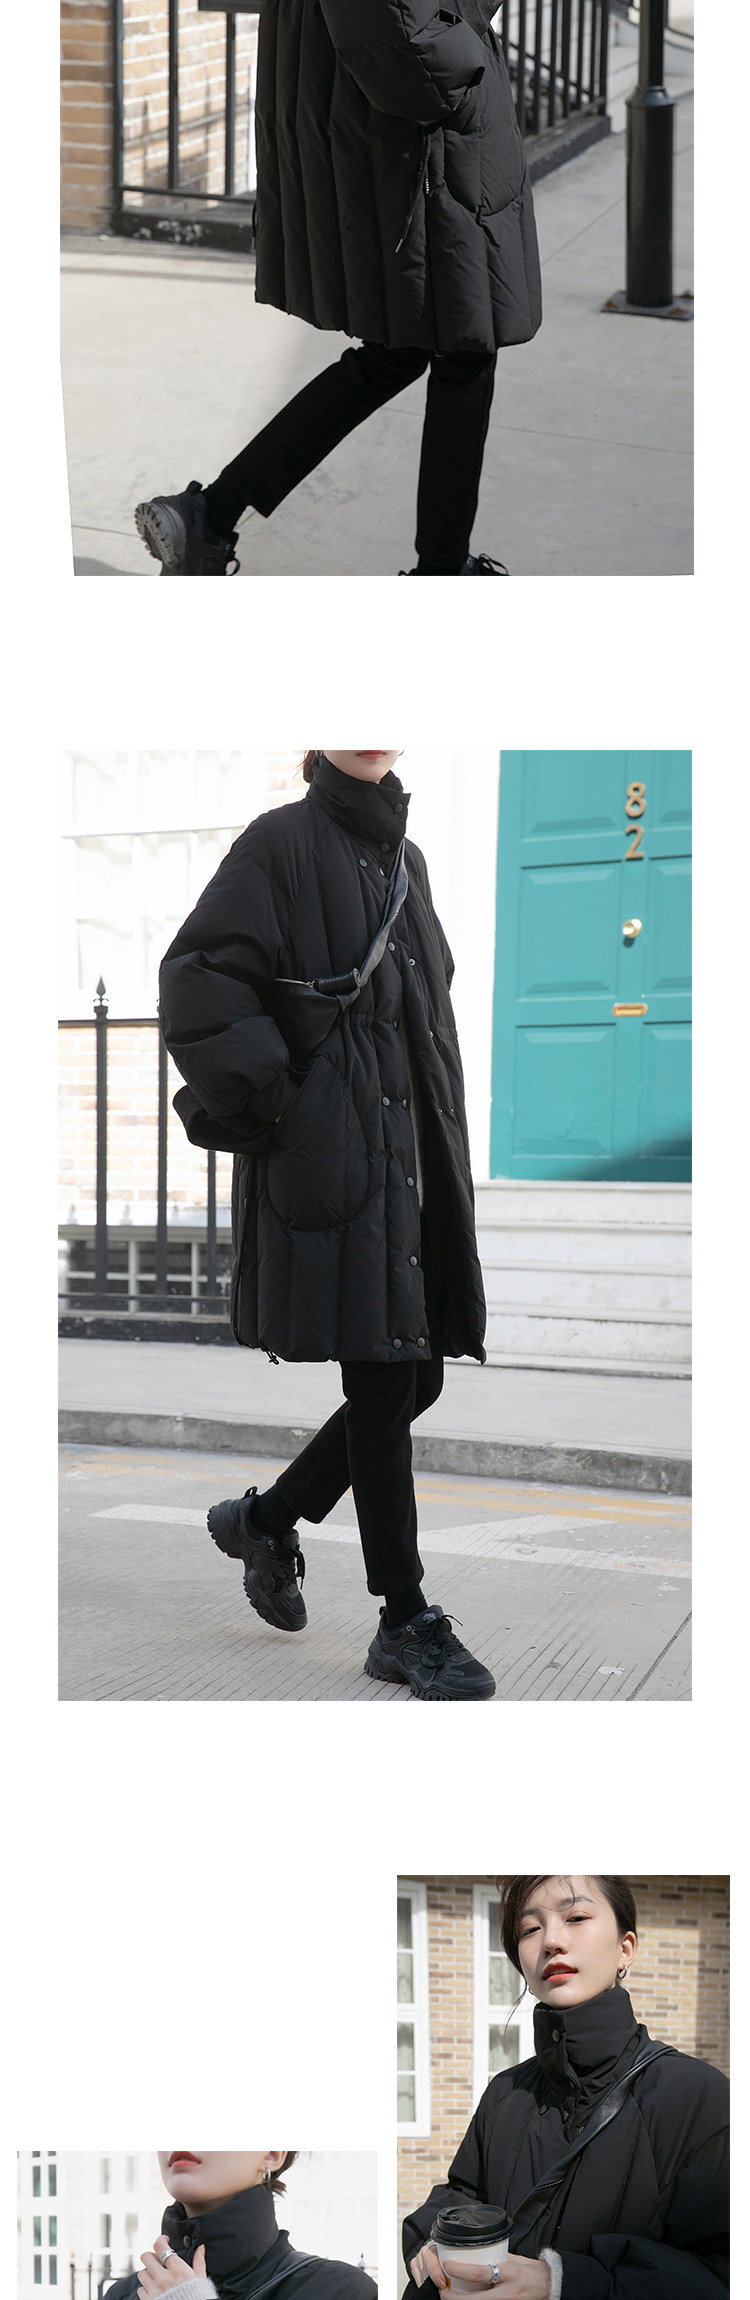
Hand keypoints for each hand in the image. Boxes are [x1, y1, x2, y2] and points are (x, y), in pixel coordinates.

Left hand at [137, 2241, 207, 2294]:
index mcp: (178, 2270)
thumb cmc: (197, 2298)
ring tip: (157, 2278)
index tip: (164, 2240)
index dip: (161, 2239)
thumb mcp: (200, 2280)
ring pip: (141, 2273)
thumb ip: (199, 2263)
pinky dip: (146, 2289)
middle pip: (146, 2257)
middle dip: (152, 2257)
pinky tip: (155, 2291)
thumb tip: (200, 2248)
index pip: (160, 2246)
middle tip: (158, 2261)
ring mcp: (155, 2291)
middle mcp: (164, 2278)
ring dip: (148, 2274)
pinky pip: (140, 2290)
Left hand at [411, 2254, 549, 2298]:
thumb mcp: (514, 2260)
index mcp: (509, 2273)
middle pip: (475, 2299)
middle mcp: (507, 2292)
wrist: (550, 2287)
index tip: (447, 2264)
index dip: (461, 2270)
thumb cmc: (532, 2271)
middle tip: (442, 2291)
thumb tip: (476, 2252)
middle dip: (454, 2297)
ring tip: (450, 2297)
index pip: (481, 2272)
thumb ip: (496, 2258)